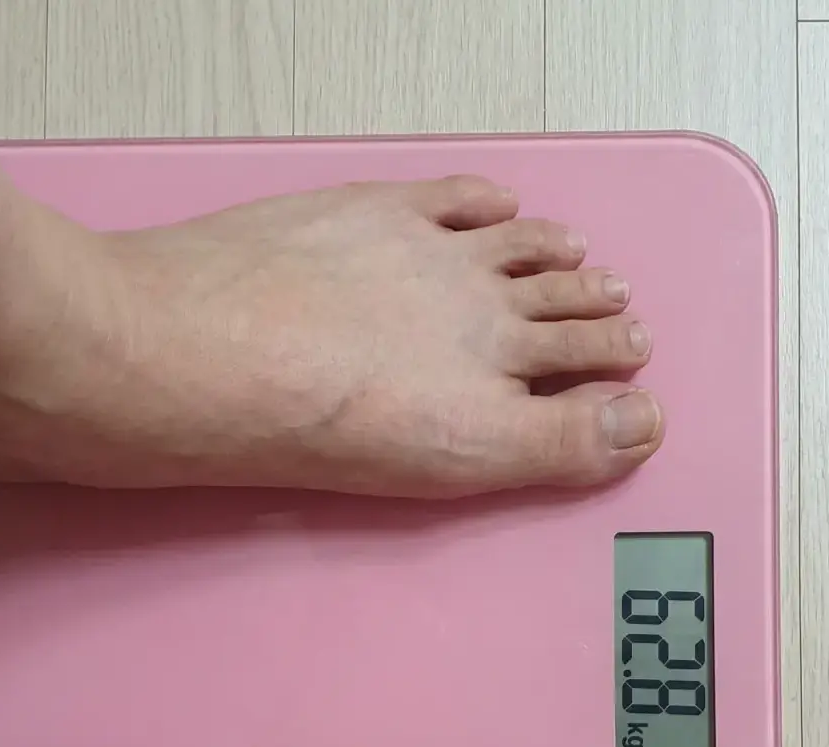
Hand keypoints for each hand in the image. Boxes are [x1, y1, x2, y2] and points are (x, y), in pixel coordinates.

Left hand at [0, 176, 663, 495]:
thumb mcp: (446, 464)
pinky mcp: (364, 215)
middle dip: (595, 310)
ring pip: (511, 249)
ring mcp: (418, 251)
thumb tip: (641, 425)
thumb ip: (553, 447)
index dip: (613, 365)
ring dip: (553, 255)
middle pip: (552, 303)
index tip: (636, 362)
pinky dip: (485, 203)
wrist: (187, 358)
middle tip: (622, 307)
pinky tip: (496, 203)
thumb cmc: (298, 428)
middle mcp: (471, 302)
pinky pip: (448, 199)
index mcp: (491, 370)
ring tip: (579, 256)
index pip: (576, 364)